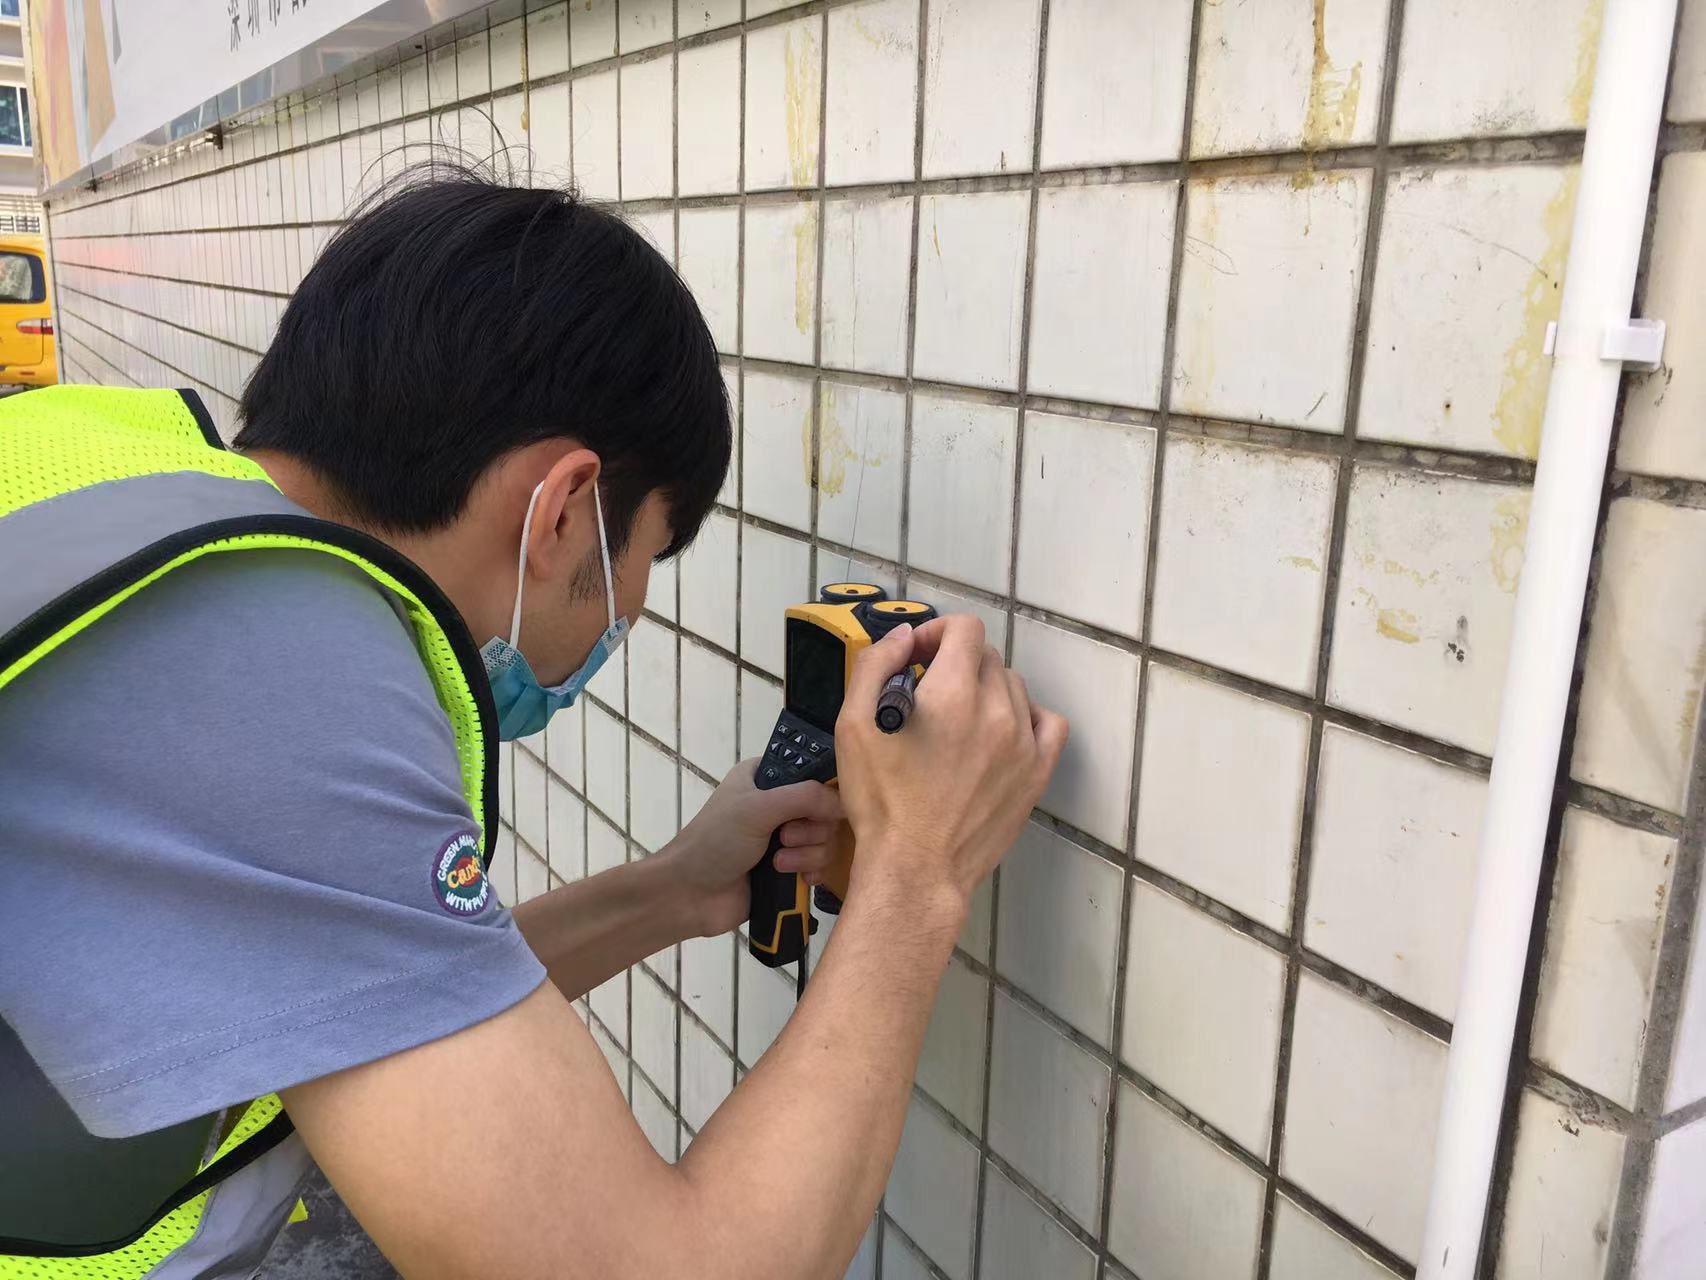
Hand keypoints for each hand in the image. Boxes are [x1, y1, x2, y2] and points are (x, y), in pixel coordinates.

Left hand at [662, 759, 844, 936]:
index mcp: (765, 778)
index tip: (816, 807)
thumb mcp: (758, 808)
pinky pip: (820, 865)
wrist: (690, 896)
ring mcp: (784, 839)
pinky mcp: (789, 870)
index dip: (821, 790)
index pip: (811, 772)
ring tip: (778, 864)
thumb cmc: (716, 841)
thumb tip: (844, 804)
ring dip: (806, 855)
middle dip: (809, 830)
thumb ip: (805, 798)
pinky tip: (798, 880)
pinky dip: (812, 872)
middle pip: (824, 811)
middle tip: (783, 839)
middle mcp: (777, 805)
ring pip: (825, 840)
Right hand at [833, 615, 1067, 916]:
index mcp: (952, 692)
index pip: (964, 629)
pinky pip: (1047, 723)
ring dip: (985, 690)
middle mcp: (996, 709)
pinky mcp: (1036, 772)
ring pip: (1012, 687)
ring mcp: (1022, 741)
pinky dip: (1026, 716)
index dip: (937, 633)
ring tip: (957, 722)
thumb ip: (876, 666)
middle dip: (955, 664)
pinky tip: (999, 732)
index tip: (918, 657)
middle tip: (928, 694)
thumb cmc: (881, 802)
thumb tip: (905, 637)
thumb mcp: (853, 725)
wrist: (915, 868)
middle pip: (986, 657)